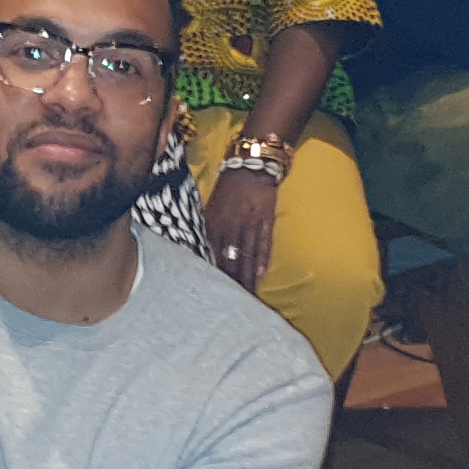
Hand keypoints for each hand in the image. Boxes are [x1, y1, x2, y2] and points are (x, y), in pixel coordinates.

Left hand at [201, 166, 279, 288]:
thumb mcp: (211, 210)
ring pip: (248, 254)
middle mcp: (231, 224)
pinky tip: (261, 273)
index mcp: (215, 223)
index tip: (215, 293)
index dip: (215, 275)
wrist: (249, 167)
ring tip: (249, 294)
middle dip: (232, 281)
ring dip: (248, 275)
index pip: (213, 255)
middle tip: (234, 302)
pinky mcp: (266, 219)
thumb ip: (208, 232)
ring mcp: (250, 222)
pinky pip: (264, 241)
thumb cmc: (227, 191)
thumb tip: (203, 257)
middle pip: (231, 259)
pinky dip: (263, 257)